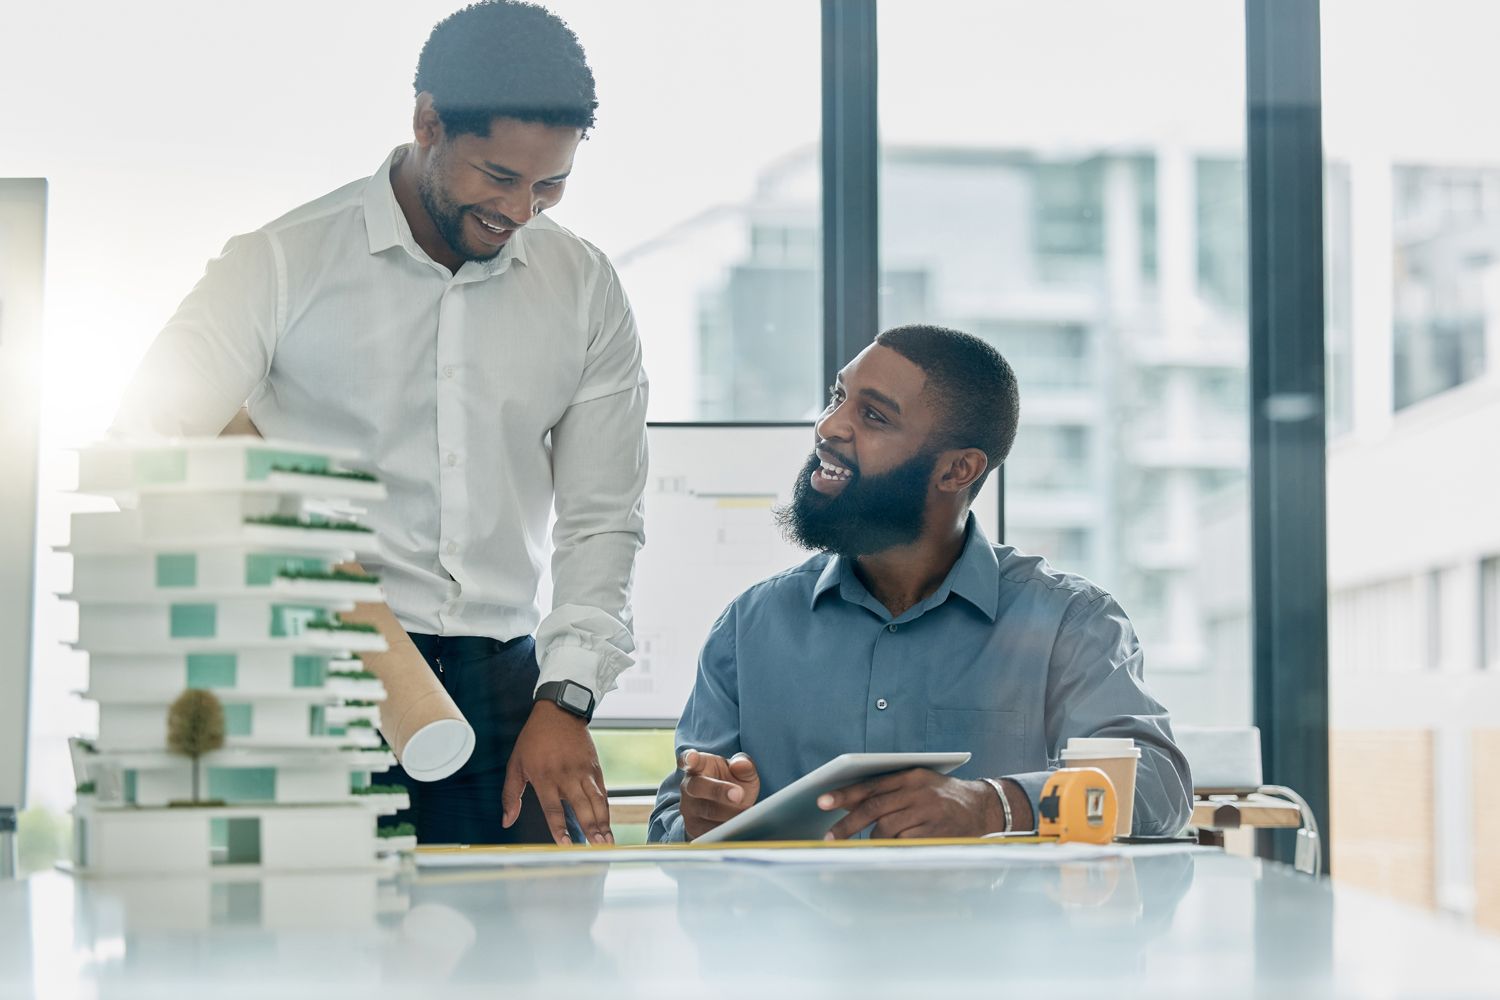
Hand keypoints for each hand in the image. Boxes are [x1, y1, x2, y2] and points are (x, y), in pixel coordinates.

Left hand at [502, 701, 612, 845]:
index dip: (560, 829)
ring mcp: (583, 772)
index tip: (567, 846)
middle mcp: (566, 776)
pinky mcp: (594, 767)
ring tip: (608, 842)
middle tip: (598, 848)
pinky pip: (602, 791)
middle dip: (591, 830)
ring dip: (603, 823)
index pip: (553, 809)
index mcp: (544, 777)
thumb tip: (506, 821)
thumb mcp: (516, 764)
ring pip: (596, 801)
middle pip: (581, 808)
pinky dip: (606, 808)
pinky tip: (608, 823)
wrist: (559, 712)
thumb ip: (511, 795)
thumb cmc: (533, 740)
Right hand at [679, 749, 760, 841]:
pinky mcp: (693, 828)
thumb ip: (744, 765)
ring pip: (706, 811)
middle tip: (738, 795)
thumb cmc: (734, 784)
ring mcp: (689, 808)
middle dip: (718, 790)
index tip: (692, 757)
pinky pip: (709, 830)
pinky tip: (738, 825)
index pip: (689, 759)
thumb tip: (740, 764)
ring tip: (745, 812)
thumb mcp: (743, 773)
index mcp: (699, 766)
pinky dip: (726, 828)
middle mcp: (688, 786)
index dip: (689, 758)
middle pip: (697, 787)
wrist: (727, 810)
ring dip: (728, 812)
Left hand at [819, 768, 1002, 839]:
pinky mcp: (936, 833)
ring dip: (873, 840)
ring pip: (886, 829)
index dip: (844, 794)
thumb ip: (887, 791)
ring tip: (869, 845)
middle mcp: (918, 792)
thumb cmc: (942, 797)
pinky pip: (903, 844)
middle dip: (847, 825)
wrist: (984, 808)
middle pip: (873, 809)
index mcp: (910, 776)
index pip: (870, 785)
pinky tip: (890, 851)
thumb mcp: (917, 784)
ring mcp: (928, 813)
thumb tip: (848, 803)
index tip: (822, 801)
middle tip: (830, 837)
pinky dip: (893, 849)